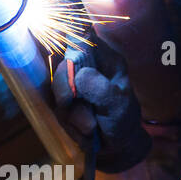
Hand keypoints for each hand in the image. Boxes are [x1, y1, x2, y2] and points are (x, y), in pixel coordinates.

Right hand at [52, 45, 151, 173]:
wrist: (118, 147)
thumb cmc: (123, 120)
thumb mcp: (118, 104)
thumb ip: (100, 89)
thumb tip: (79, 75)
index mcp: (104, 58)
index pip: (83, 35)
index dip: (69, 32)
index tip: (64, 33)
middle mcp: (86, 67)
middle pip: (62, 66)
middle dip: (67, 91)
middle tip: (83, 114)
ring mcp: (73, 85)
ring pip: (57, 92)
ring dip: (73, 115)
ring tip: (92, 129)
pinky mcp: (65, 102)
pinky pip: (57, 109)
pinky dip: (70, 125)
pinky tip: (86, 134)